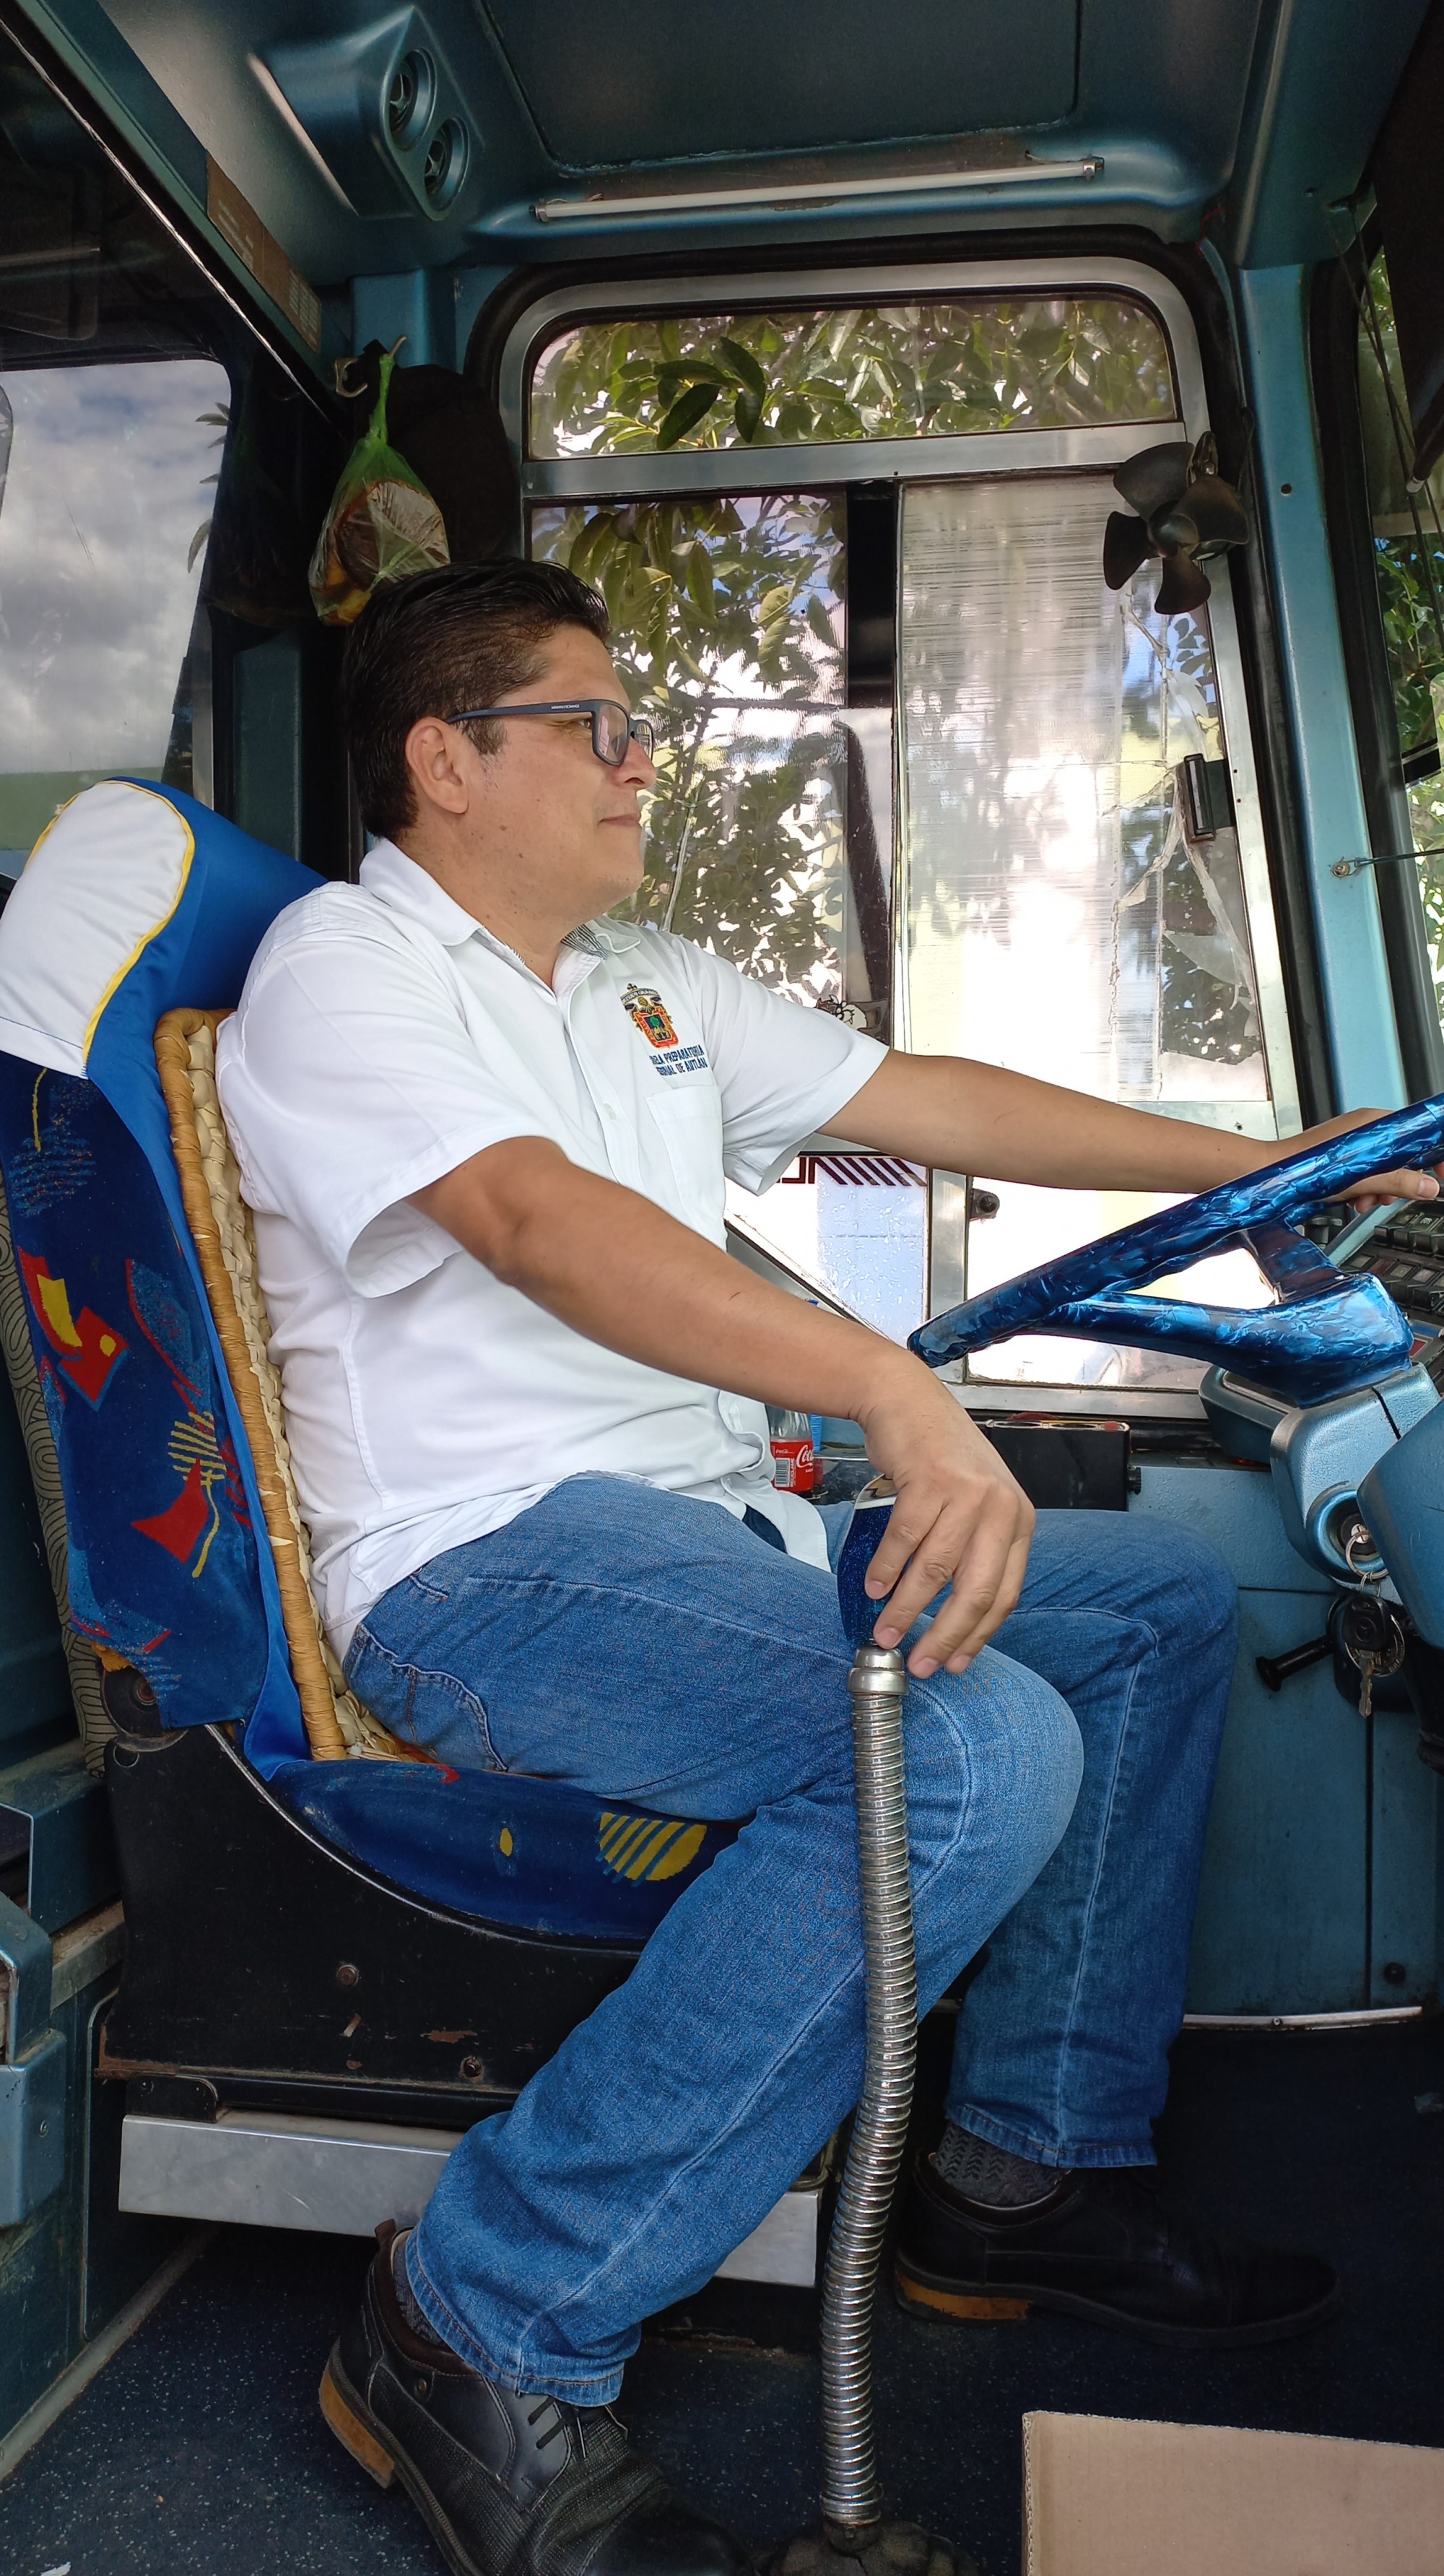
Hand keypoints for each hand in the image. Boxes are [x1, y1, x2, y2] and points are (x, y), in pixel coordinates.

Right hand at [853, 1360, 1034, 1678]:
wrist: (908, 1401)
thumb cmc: (940, 1460)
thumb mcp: (976, 1505)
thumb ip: (975, 1552)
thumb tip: (956, 1619)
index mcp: (1019, 1523)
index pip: (1005, 1594)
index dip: (977, 1636)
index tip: (953, 1664)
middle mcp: (1002, 1509)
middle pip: (975, 1590)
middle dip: (945, 1636)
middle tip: (920, 1665)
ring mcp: (967, 1493)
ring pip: (934, 1569)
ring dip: (907, 1609)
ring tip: (886, 1634)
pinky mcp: (931, 1480)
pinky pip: (905, 1539)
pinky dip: (886, 1569)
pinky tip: (874, 1589)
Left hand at [1290, 1109, 1443, 1214]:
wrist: (1274, 1177)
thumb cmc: (1308, 1169)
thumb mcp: (1365, 1180)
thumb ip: (1402, 1182)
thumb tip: (1430, 1187)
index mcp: (1375, 1122)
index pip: (1418, 1131)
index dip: (1434, 1153)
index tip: (1441, 1174)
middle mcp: (1365, 1128)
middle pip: (1402, 1155)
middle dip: (1398, 1182)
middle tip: (1389, 1197)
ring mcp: (1352, 1143)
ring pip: (1383, 1169)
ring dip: (1378, 1191)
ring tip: (1363, 1202)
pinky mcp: (1340, 1158)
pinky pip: (1364, 1174)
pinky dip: (1362, 1190)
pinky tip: (1351, 1201)